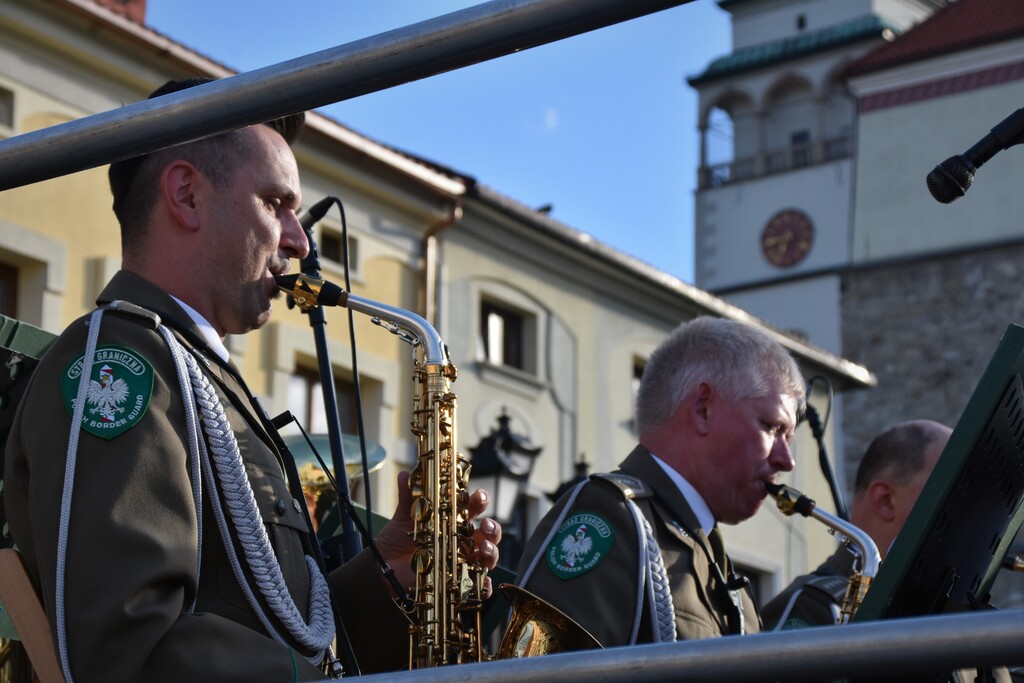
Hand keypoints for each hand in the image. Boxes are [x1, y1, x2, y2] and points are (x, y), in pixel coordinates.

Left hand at [374, 471, 502, 597]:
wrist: (384, 568)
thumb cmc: (397, 541)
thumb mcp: (403, 518)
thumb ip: (409, 497)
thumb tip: (405, 474)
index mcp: (453, 521)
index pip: (474, 508)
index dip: (481, 501)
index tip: (480, 497)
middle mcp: (462, 541)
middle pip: (488, 534)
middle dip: (493, 528)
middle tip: (486, 526)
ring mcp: (462, 562)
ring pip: (488, 557)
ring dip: (492, 552)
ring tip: (483, 550)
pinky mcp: (458, 583)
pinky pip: (479, 587)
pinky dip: (485, 586)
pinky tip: (483, 583)